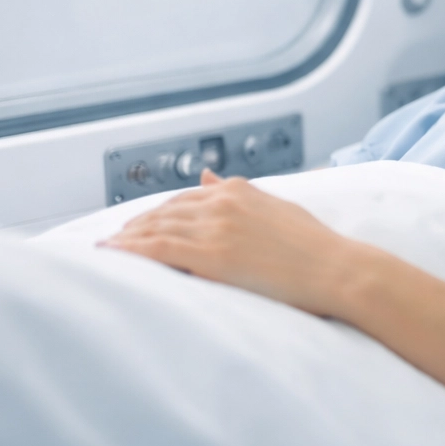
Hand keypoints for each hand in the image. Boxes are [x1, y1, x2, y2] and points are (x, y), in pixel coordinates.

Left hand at [100, 170, 358, 315]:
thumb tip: (208, 176)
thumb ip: (240, 192)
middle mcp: (224, 201)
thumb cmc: (317, 247)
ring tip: (106, 249)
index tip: (139, 224)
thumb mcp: (278, 208)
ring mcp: (217, 227)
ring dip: (126, 237)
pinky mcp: (212, 255)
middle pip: (164, 210)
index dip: (158, 211)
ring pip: (156, 227)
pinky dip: (131, 250)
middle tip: (112, 239)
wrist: (338, 270)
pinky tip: (113, 255)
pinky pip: (159, 249)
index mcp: (240, 189)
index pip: (185, 196)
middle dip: (135, 224)